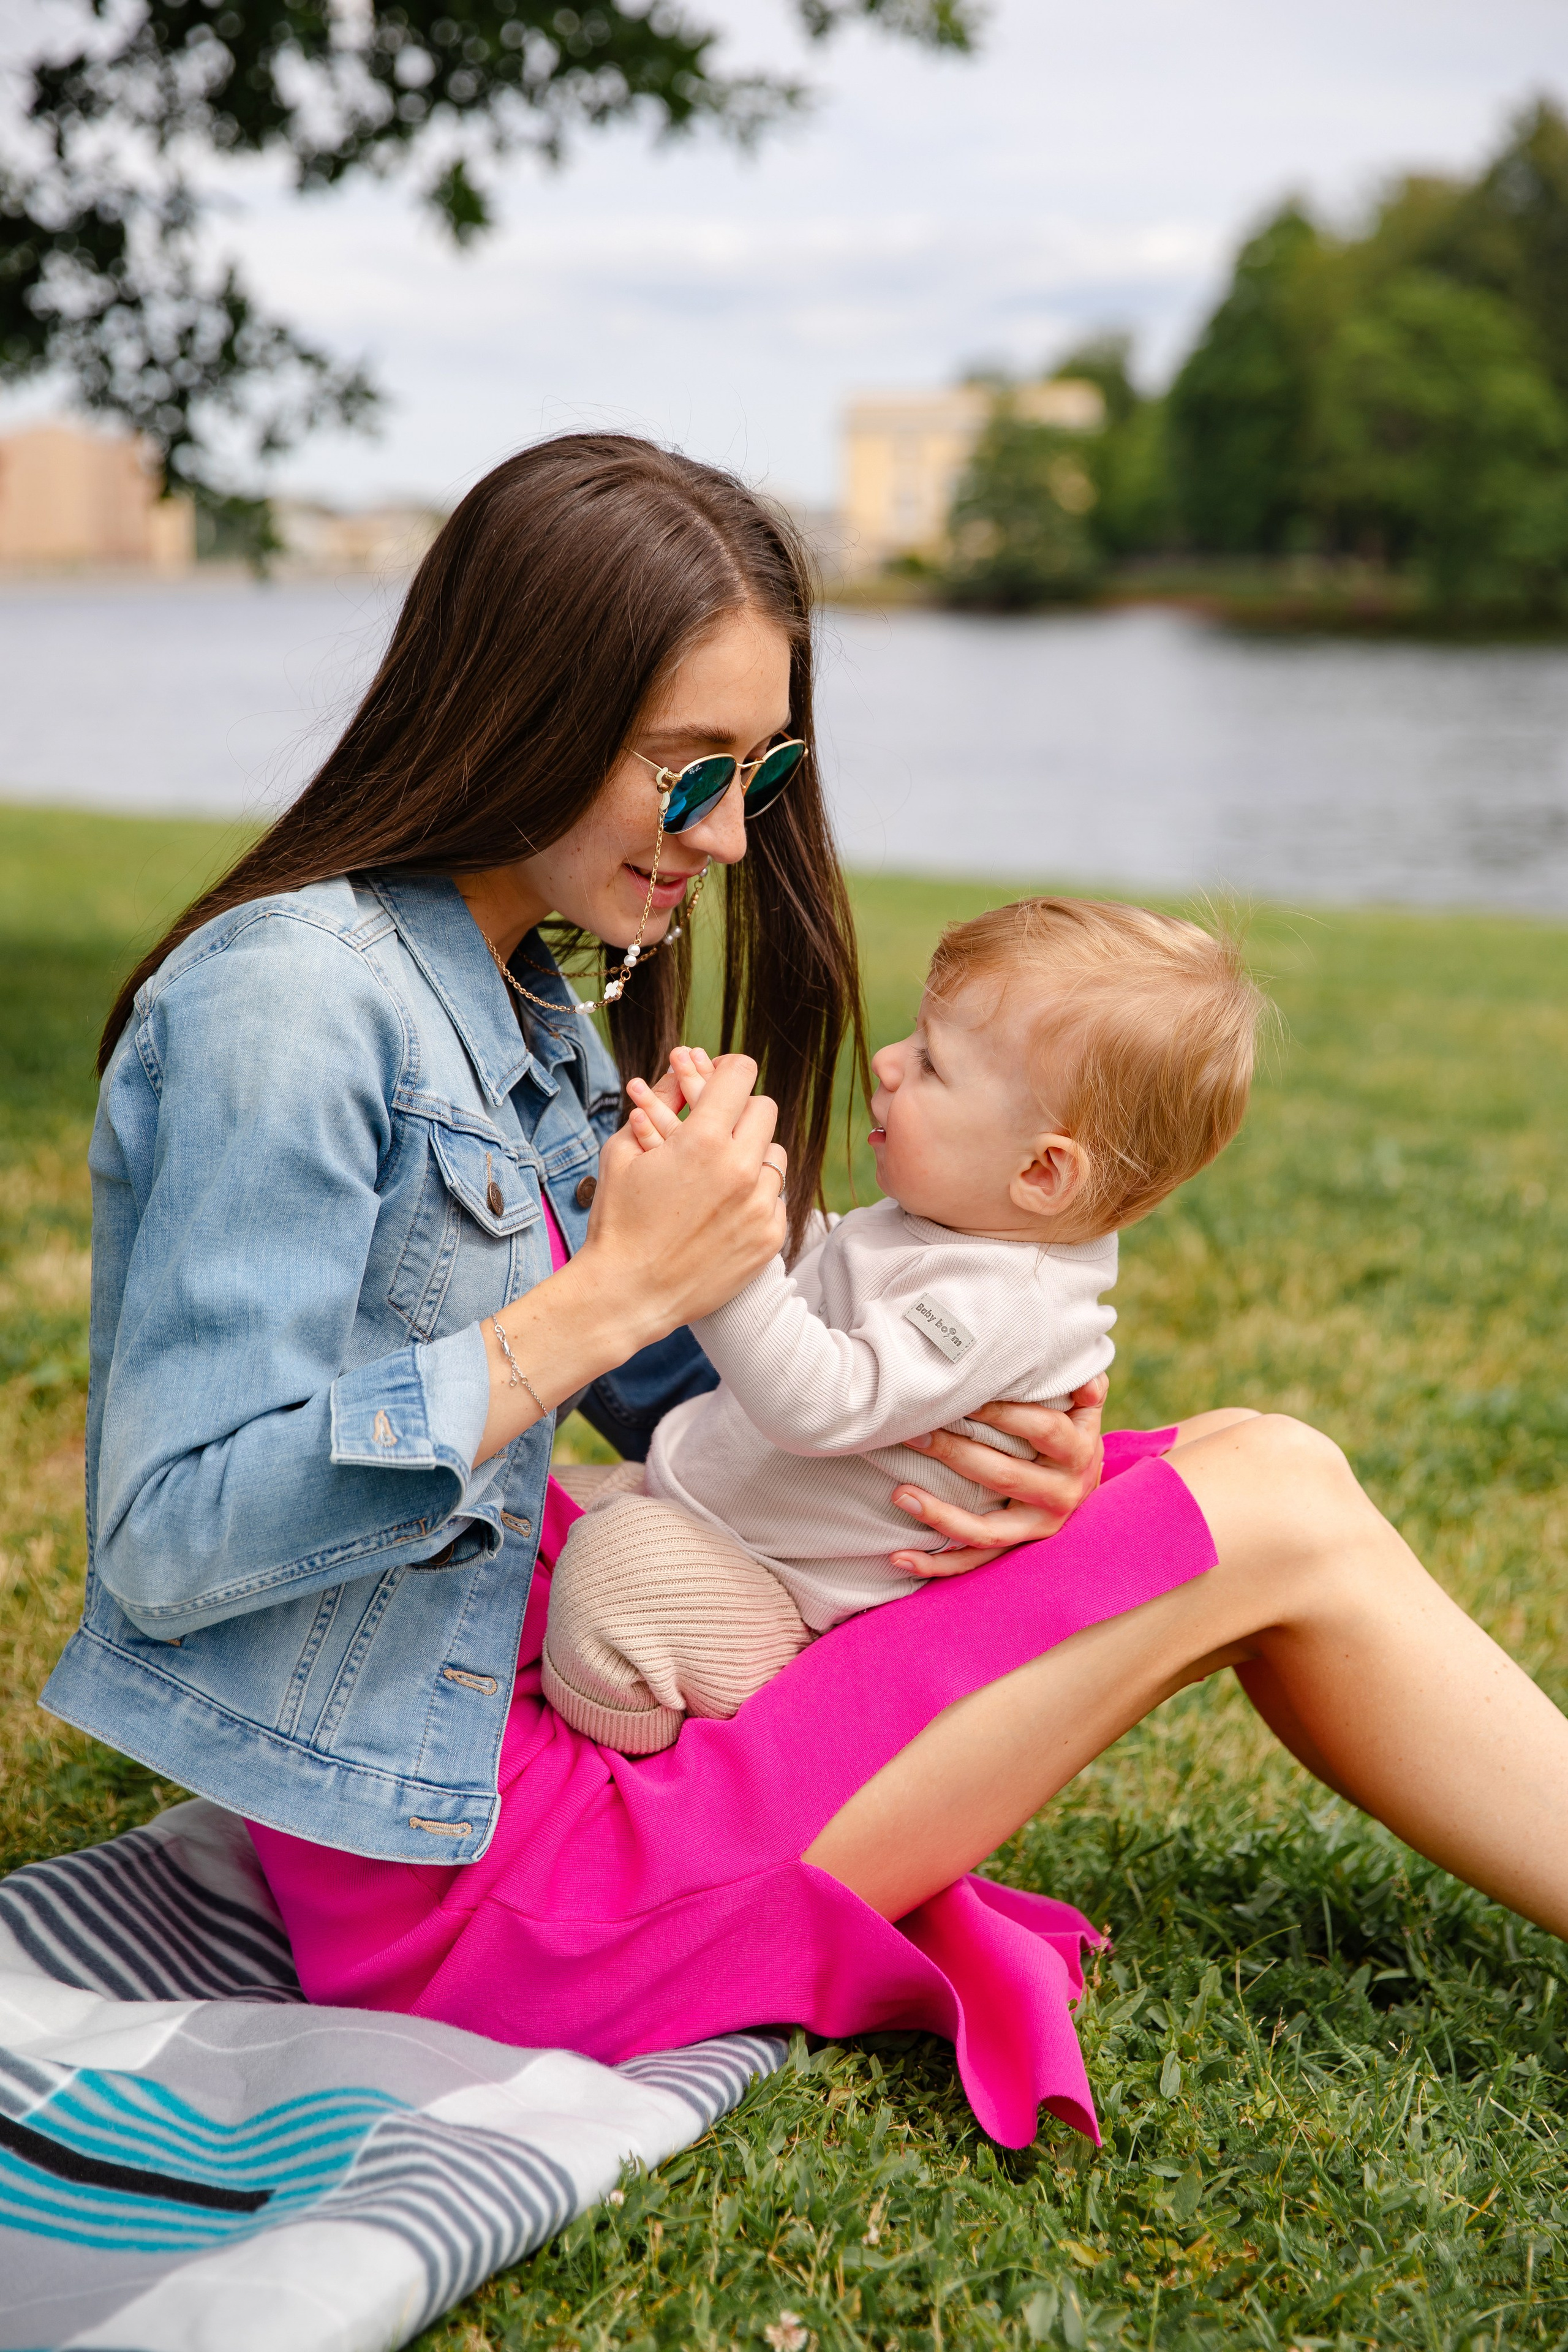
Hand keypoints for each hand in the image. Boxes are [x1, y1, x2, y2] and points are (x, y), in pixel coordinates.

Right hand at [585, 1051, 786, 1334]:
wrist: (628, 1292)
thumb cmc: (617, 1219)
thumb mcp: (622, 1151)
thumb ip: (657, 1101)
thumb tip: (680, 1066)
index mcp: (703, 1140)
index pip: (741, 1075)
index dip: (727, 1069)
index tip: (719, 1078)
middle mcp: (740, 1169)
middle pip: (764, 1109)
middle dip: (739, 1110)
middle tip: (716, 1126)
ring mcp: (760, 1206)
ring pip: (775, 1154)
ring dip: (752, 1154)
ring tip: (718, 1172)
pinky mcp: (769, 1237)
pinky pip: (776, 1197)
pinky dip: (755, 1196)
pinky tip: (725, 1208)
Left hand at [888, 1376, 1107, 1577]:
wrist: (1085, 1481)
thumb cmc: (1072, 1430)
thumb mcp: (1085, 1408)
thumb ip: (1086, 1388)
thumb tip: (1086, 1383)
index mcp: (1078, 1452)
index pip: (1042, 1429)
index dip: (1002, 1412)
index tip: (961, 1398)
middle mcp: (1061, 1494)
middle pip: (1004, 1476)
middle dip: (954, 1453)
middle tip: (913, 1434)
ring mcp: (1038, 1528)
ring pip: (986, 1531)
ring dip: (940, 1515)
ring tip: (900, 1494)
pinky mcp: (1017, 1549)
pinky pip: (975, 1562)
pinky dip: (936, 1564)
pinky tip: (899, 1558)